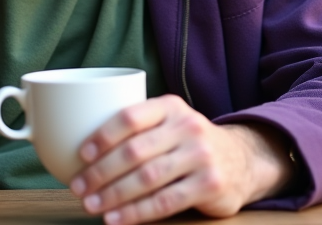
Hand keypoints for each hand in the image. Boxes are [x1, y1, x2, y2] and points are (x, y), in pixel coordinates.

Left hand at [69, 95, 293, 224]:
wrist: (242, 160)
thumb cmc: (189, 143)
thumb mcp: (170, 122)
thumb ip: (139, 128)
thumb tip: (79, 148)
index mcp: (170, 106)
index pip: (131, 117)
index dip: (103, 136)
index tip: (81, 155)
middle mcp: (187, 127)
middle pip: (135, 151)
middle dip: (101, 172)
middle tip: (79, 187)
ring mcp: (201, 156)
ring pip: (147, 178)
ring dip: (114, 195)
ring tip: (92, 206)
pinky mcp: (209, 184)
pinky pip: (165, 201)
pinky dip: (136, 213)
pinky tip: (116, 219)